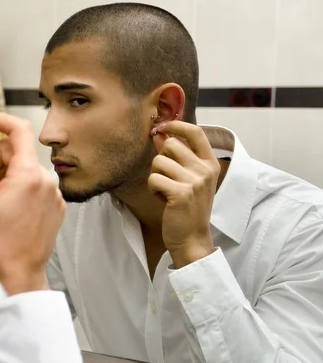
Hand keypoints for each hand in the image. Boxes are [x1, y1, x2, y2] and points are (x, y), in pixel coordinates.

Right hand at [0, 113, 65, 294]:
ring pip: (24, 168)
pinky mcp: (57, 204)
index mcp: (29, 174)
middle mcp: (48, 180)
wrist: (17, 272)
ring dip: (7, 178)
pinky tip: (11, 210)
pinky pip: (35, 183)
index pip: (18, 128)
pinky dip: (20, 189)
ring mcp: (55, 193)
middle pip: (16, 152)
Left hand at [149, 121, 219, 267]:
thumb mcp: (189, 179)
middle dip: (160, 160)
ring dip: (155, 176)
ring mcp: (194, 181)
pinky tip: (162, 199)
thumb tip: (158, 134)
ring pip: (158, 161)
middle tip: (166, 178)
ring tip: (165, 190)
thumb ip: (177, 156)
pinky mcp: (181, 193)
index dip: (175, 124)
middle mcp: (205, 170)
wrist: (192, 238)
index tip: (161, 127)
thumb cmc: (188, 207)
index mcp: (210, 163)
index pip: (195, 132)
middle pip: (170, 145)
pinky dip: (152, 189)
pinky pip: (153, 178)